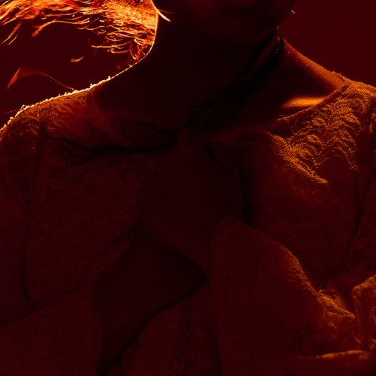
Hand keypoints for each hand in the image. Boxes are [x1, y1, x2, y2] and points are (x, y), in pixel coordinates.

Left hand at [138, 128, 243, 270]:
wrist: (210, 241)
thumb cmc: (226, 206)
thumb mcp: (232, 172)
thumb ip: (219, 150)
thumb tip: (206, 145)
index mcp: (188, 153)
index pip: (188, 135)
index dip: (198, 145)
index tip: (203, 159)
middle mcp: (166, 162)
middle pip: (174, 156)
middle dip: (183, 165)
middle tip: (197, 187)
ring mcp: (152, 182)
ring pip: (161, 174)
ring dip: (170, 182)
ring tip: (185, 203)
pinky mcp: (143, 201)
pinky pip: (150, 193)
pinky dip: (159, 199)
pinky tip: (173, 213)